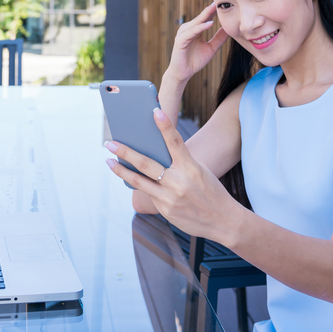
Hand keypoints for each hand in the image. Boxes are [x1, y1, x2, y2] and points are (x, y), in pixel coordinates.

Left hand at [105, 107, 239, 241]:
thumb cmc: (210, 190)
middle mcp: (179, 182)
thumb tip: (152, 153)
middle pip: (146, 163)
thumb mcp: (199, 171)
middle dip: (125, 151)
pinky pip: (147, 193)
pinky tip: (127, 176)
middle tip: (109, 142)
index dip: (165, 125)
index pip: (175, 141)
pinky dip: (137, 183)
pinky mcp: (165, 209)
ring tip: (108, 161)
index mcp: (191, 167)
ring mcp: (170, 197)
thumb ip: (178, 162)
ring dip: (120, 169)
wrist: (224, 221)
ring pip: (138, 181)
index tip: (154, 110)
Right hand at [166, 3, 227, 84]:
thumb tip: (229, 29)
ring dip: (206, 15)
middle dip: (211, 9)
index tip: (225, 3)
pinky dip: (200, 27)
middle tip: (220, 0)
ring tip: (216, 8)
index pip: (205, 17)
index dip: (214, 11)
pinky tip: (210, 24)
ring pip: (196, 23)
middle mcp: (188, 29)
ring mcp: (183, 34)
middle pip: (201, 17)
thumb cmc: (195, 61)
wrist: (183, 73)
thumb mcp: (211, 48)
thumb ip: (219, 38)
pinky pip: (192, 32)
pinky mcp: (180, 40)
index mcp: (195, 29)